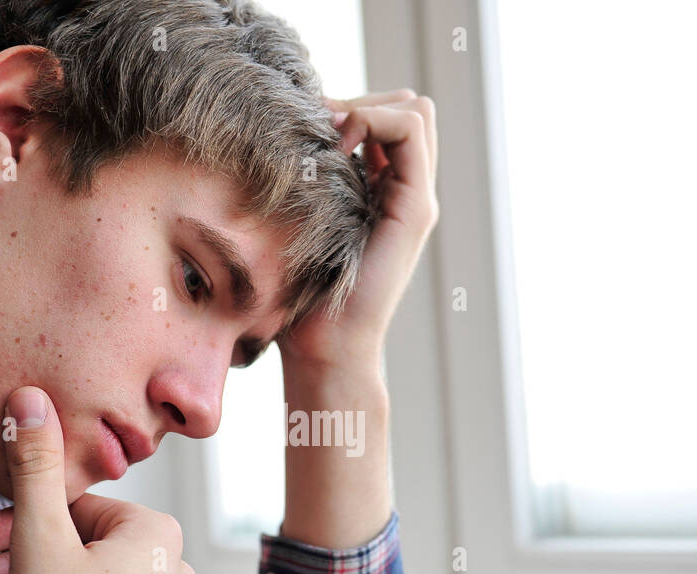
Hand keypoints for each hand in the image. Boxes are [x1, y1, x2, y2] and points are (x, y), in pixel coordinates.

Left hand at [278, 88, 439, 373]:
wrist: (324, 348)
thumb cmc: (298, 299)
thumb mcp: (297, 228)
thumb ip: (305, 187)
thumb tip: (280, 140)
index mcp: (381, 195)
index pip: (385, 118)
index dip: (349, 107)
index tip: (306, 129)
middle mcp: (406, 194)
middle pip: (405, 107)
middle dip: (359, 102)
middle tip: (316, 129)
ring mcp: (416, 200)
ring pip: (414, 111)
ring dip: (367, 107)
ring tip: (328, 138)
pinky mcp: (416, 208)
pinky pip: (411, 130)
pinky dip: (373, 120)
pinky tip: (338, 147)